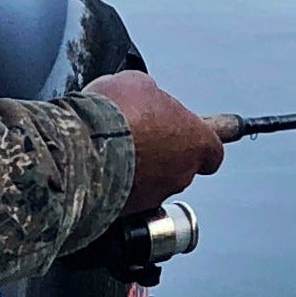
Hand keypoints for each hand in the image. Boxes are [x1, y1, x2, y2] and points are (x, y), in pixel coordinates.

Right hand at [86, 70, 226, 208]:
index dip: (199, 142)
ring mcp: (155, 197)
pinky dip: (116, 185)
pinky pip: (126, 198)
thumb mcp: (138, 83)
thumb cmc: (117, 114)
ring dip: (138, 170)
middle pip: (180, 167)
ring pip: (152, 184)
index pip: (212, 151)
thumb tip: (143, 95)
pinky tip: (99, 168)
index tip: (190, 135)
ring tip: (113, 151)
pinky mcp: (128, 213)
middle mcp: (182, 175)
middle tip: (140, 135)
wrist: (82, 148)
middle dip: (162, 154)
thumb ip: (151, 94)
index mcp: (196, 141)